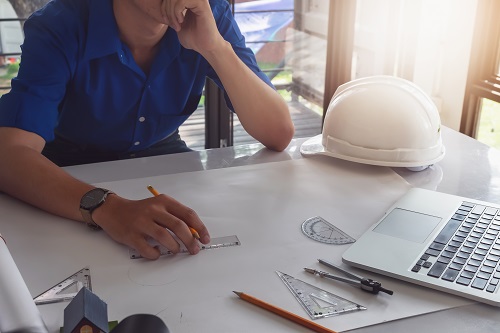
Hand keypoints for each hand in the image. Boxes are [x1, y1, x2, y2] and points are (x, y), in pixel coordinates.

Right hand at [93, 193, 209, 259]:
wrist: (112, 210)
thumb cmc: (140, 210)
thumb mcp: (159, 206)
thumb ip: (175, 217)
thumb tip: (194, 233)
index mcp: (164, 201)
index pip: (188, 214)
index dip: (200, 228)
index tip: (205, 238)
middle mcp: (153, 210)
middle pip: (179, 226)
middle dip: (190, 241)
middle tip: (194, 249)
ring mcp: (141, 223)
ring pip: (165, 237)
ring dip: (175, 247)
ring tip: (176, 250)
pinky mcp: (131, 236)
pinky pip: (148, 249)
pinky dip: (156, 254)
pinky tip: (157, 252)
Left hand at [161, 0, 224, 53]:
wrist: (205, 47)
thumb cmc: (193, 38)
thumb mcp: (176, 23)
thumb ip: (170, 13)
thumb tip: (159, 4)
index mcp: (188, 1)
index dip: (164, 7)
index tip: (167, 21)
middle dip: (166, 10)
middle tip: (171, 24)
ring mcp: (199, 0)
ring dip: (171, 12)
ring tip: (176, 24)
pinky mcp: (202, 4)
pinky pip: (182, 1)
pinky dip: (177, 12)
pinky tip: (181, 21)